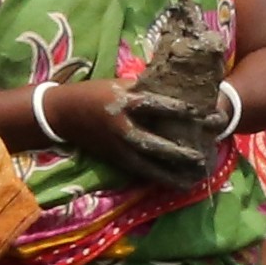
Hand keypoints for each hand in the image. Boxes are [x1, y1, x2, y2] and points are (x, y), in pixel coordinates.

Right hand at [46, 79, 212, 191]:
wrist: (63, 114)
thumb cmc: (95, 93)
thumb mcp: (119, 84)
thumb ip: (144, 87)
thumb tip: (174, 81)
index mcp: (124, 102)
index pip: (156, 106)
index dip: (179, 110)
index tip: (202, 113)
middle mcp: (122, 127)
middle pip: (154, 143)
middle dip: (178, 151)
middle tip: (202, 155)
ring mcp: (118, 147)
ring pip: (148, 164)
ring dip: (172, 173)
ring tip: (195, 178)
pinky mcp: (115, 159)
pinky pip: (140, 171)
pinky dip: (158, 178)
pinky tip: (177, 183)